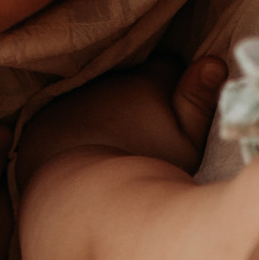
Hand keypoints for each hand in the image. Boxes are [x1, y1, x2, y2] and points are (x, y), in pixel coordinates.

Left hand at [16, 46, 227, 186]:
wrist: (77, 197)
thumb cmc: (141, 171)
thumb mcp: (186, 144)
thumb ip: (199, 102)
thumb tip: (213, 62)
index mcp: (147, 81)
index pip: (167, 66)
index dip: (173, 87)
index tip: (173, 114)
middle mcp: (109, 78)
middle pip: (131, 78)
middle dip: (137, 95)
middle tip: (143, 132)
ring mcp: (75, 94)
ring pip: (99, 92)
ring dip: (106, 108)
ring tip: (112, 143)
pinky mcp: (45, 114)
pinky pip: (67, 110)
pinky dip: (76, 122)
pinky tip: (83, 148)